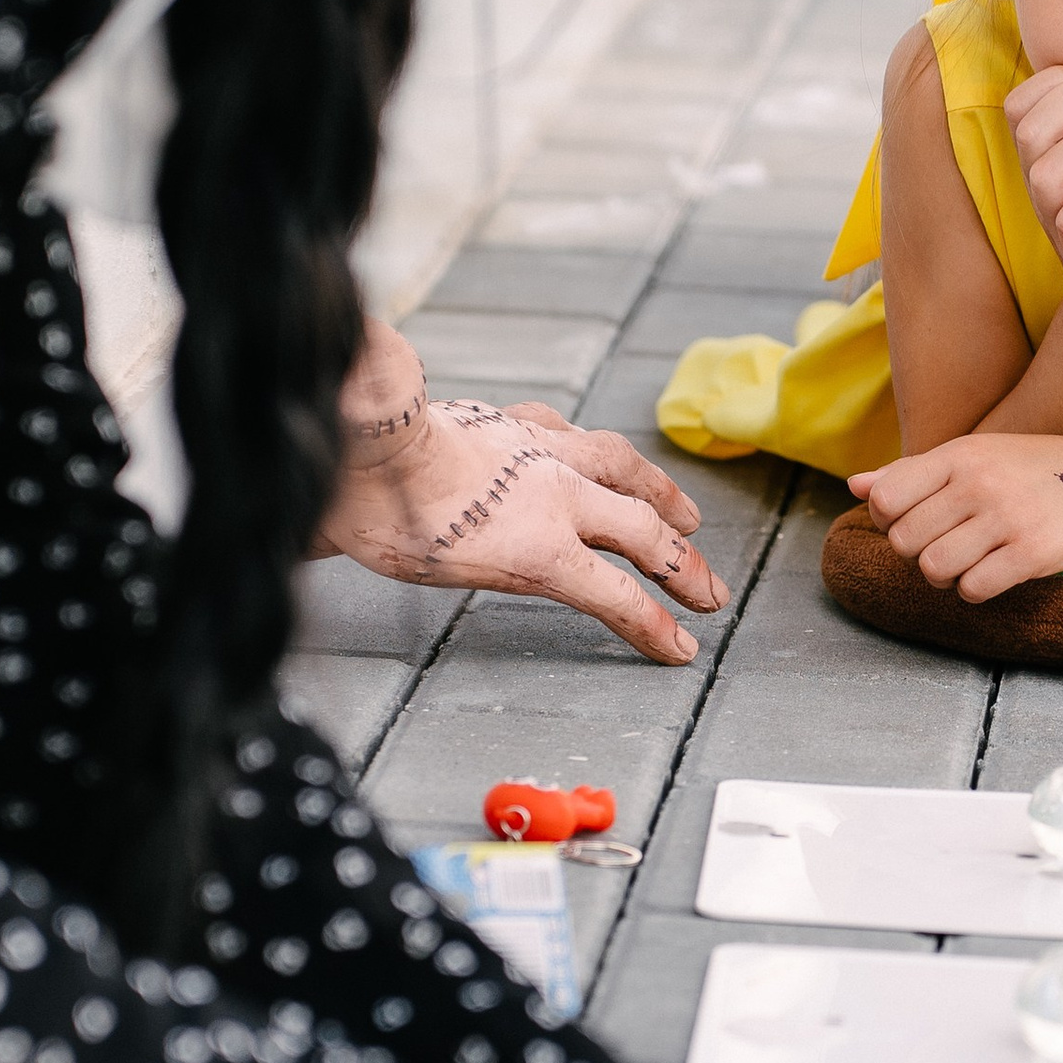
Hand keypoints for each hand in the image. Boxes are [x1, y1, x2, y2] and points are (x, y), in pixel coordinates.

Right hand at [316, 328, 726, 662]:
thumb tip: (367, 416)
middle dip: (664, 502)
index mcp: (502, 426)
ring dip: (679, 563)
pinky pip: (616, 593)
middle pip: (622, 471)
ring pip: (638, 528)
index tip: (622, 476)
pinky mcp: (546, 556)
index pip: (568, 435)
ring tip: (709, 595)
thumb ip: (402, 419)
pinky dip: (650, 621)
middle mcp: (539, 452)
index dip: (601, 459)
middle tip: (692, 527)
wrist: (357, 455)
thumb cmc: (353, 449)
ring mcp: (552, 500)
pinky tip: (675, 645)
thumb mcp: (393, 421)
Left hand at [851, 428, 1062, 600]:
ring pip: (932, 569)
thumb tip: (855, 487)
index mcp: (959, 454)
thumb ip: (912, 473)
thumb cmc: (1031, 470)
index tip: (915, 523)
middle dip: (917, 553)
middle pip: (904, 541)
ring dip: (943, 576)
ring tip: (965, 563)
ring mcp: (1006, 518)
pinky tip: (992, 573)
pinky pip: (972, 589)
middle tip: (946, 546)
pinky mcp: (1032, 554)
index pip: (885, 499)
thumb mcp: (974, 456)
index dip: (889, 521)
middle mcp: (978, 482)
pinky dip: (973, 590)